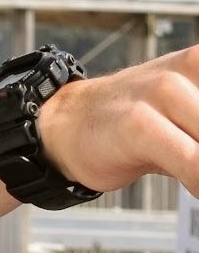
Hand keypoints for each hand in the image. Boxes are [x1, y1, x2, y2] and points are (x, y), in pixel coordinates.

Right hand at [38, 46, 198, 193]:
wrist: (67, 125)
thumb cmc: (135, 122)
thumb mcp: (189, 114)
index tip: (196, 135)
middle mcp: (192, 68)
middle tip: (196, 167)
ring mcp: (164, 91)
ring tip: (194, 176)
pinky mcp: (139, 123)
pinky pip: (192, 162)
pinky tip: (194, 185)